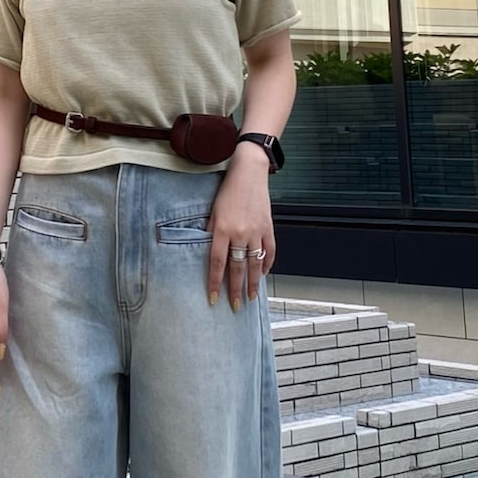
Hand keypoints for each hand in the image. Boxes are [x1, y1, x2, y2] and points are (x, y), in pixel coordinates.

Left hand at [207, 149, 275, 308]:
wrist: (249, 172)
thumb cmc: (227, 191)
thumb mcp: (212, 211)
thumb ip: (210, 232)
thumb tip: (207, 252)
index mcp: (223, 229)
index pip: (217, 263)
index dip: (215, 283)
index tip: (213, 298)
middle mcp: (240, 233)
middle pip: (238, 268)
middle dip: (236, 290)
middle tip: (235, 306)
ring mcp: (257, 231)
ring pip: (255, 264)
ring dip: (253, 283)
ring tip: (251, 297)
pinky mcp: (268, 228)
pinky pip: (269, 252)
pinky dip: (267, 265)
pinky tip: (263, 275)